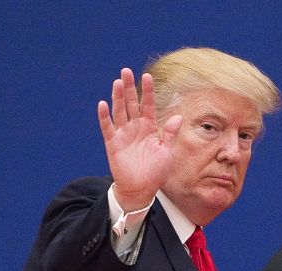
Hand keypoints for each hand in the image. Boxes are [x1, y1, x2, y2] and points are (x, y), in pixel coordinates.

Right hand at [96, 68, 183, 212]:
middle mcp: (135, 127)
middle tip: (126, 71)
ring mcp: (123, 134)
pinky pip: (108, 127)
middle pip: (131, 103)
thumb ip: (169, 134)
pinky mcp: (113, 143)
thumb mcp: (167, 152)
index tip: (148, 76)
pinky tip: (103, 104)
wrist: (142, 189)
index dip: (147, 91)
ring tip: (117, 82)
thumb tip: (178, 116)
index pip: (148, 105)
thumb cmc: (156, 172)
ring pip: (119, 111)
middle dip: (129, 87)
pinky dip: (104, 116)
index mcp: (149, 128)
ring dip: (117, 97)